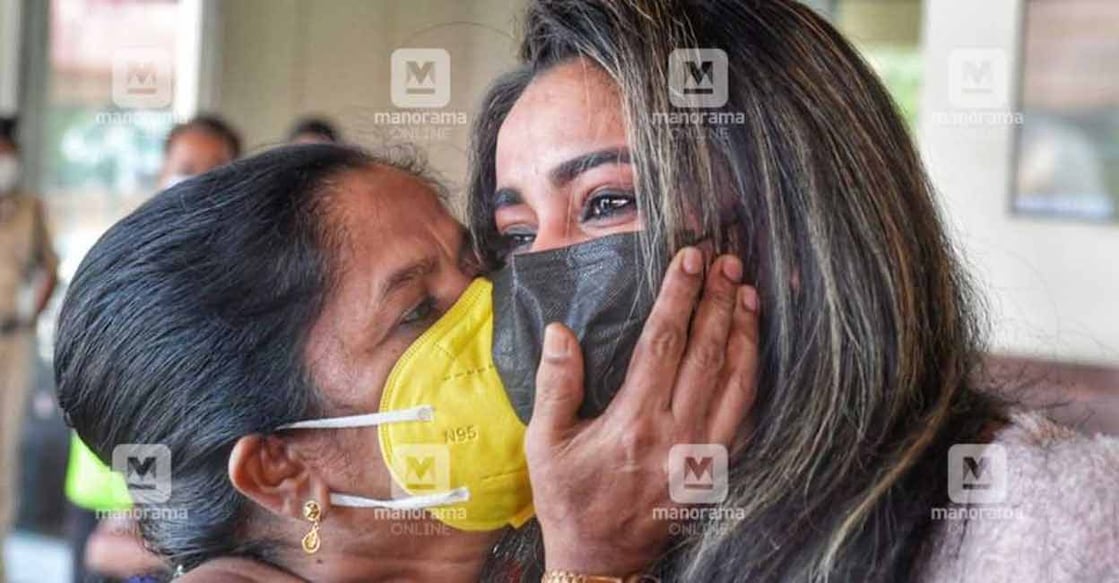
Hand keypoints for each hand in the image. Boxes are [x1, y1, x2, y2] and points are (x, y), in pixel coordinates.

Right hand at [527, 247, 759, 574]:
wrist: (600, 561)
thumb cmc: (568, 500)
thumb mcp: (545, 444)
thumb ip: (555, 385)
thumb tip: (560, 331)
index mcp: (633, 423)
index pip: (663, 343)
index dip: (679, 297)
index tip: (689, 259)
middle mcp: (676, 434)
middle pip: (707, 354)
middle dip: (718, 301)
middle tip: (727, 260)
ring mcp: (703, 453)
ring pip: (735, 381)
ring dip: (744, 333)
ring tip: (747, 292)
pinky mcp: (716, 468)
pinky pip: (744, 415)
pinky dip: (752, 377)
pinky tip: (753, 349)